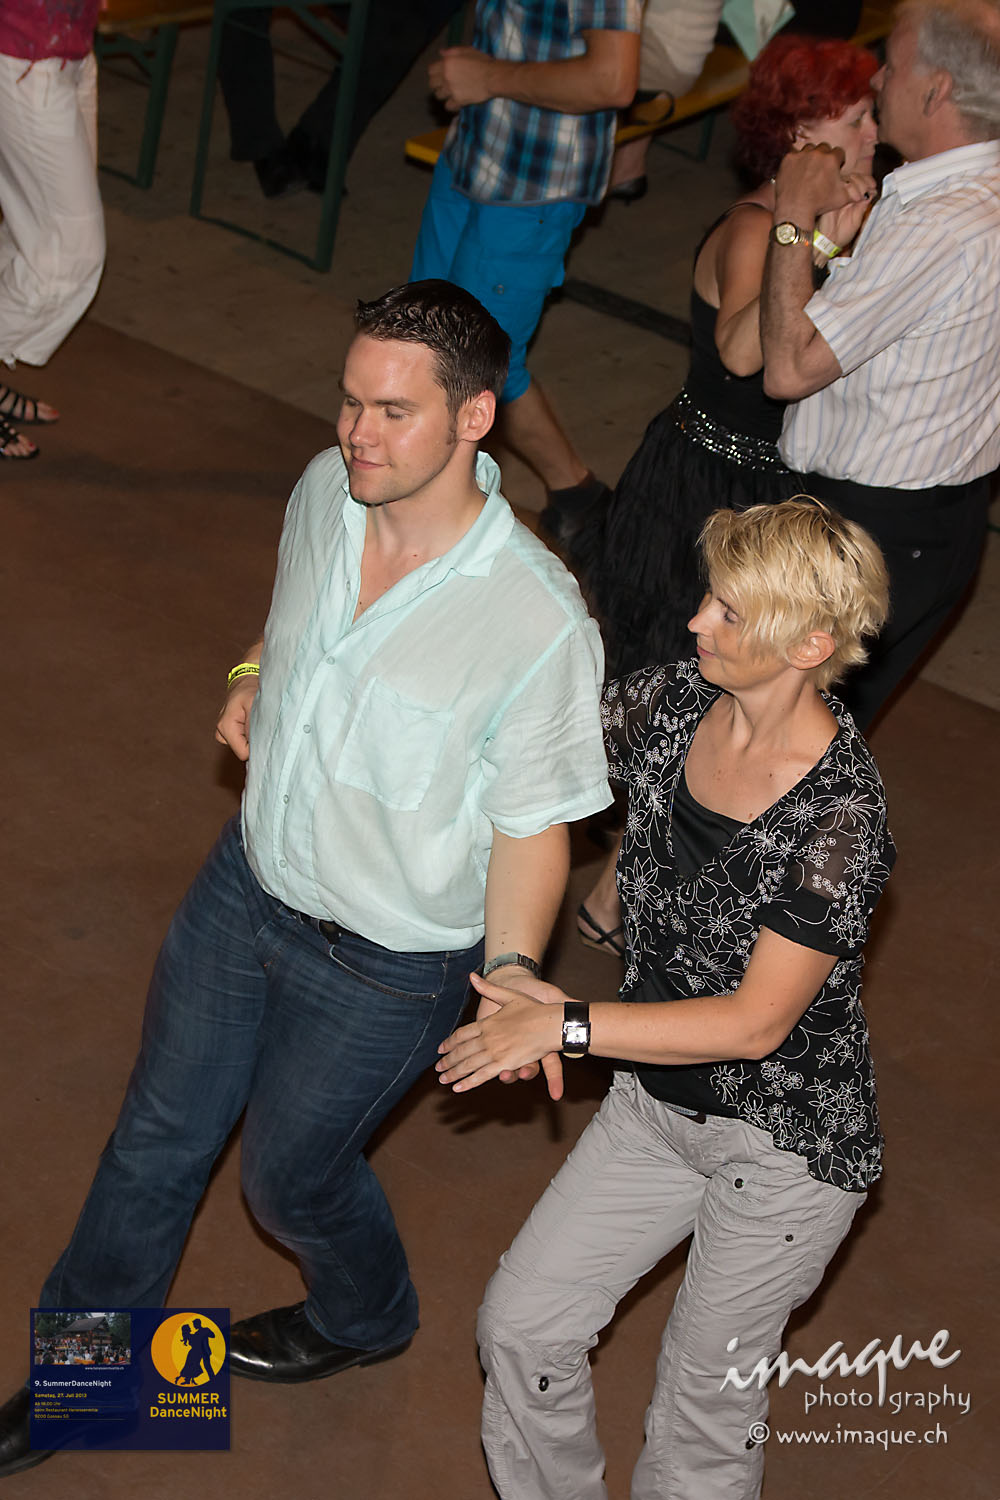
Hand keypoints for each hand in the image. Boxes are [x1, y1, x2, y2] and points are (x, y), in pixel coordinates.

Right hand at [215, 677, 257, 761]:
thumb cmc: (250, 690)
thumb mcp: (254, 704)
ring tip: (255, 720)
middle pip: (243, 751)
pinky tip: (251, 721)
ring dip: (252, 736)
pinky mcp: (227, 734)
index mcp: (225, 726)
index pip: (244, 752)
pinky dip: (249, 734)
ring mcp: (223, 734)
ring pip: (243, 747)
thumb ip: (254, 727)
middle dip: (255, 741)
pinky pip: (242, 742)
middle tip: (262, 724)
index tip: (266, 735)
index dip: (257, 746)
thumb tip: (259, 746)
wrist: (244, 681)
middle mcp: (221, 732)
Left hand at [428, 47, 495, 110]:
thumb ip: (452, 51)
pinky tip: (456, 102)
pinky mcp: (458, 101)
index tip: (440, 74)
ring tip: (450, 93)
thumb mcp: (467, 51)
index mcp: (447, 63)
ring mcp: (451, 90)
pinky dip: (451, 105)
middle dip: (436, 84)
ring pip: (438, 96)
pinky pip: (448, 106)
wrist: (493, 77)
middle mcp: (446, 77)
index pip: (430, 70)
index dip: (434, 72)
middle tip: (444, 85)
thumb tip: (441, 53)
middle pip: (432, 84)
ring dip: (443, 94)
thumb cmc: (482, 61)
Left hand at [438, 972, 565, 1098]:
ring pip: (468, 1064)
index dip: (449, 1043)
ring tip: (443, 1079)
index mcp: (487, 1023)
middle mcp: (487, 1038)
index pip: (461, 1035)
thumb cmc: (534, 1008)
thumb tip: (472, 976)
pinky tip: (458, 1087)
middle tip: (438, 1068)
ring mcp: (494, 1052)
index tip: (440, 1049)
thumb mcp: (509, 995)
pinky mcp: (503, 1064)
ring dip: (453, 1072)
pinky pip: (482, 1075)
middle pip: (461, 1052)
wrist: (550, 1021)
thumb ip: (488, 988)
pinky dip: (468, 1082)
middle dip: (448, 1061)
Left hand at [774, 143, 875, 223]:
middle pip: (824, 148)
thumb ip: (855, 190)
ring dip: (810, 157)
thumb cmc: (820, 205)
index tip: (834, 170)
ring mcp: (801, 155)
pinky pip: (794, 155)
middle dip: (824, 157)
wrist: (796, 210)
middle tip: (821, 170)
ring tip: (809, 170)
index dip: (838, 162)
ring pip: (809, 149)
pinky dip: (796, 162)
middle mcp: (817, 153)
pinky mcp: (787, 159)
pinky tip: (797, 173)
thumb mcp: (842, 198)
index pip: (839, 153)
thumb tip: (866, 191)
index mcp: (832, 159)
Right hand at [816, 173, 875, 254]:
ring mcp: (835, 194)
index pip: (859, 180)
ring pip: (848, 178)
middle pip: (854, 176)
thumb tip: (871, 192)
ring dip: (859, 184)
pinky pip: (840, 185)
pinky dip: (851, 188)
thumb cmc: (842, 234)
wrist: (828, 243)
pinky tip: (855, 197)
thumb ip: (863, 206)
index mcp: (850, 198)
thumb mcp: (857, 219)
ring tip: (861, 196)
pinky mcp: (829, 197)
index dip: (868, 180)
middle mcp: (842, 194)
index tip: (874, 187)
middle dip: (864, 181)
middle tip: (869, 190)